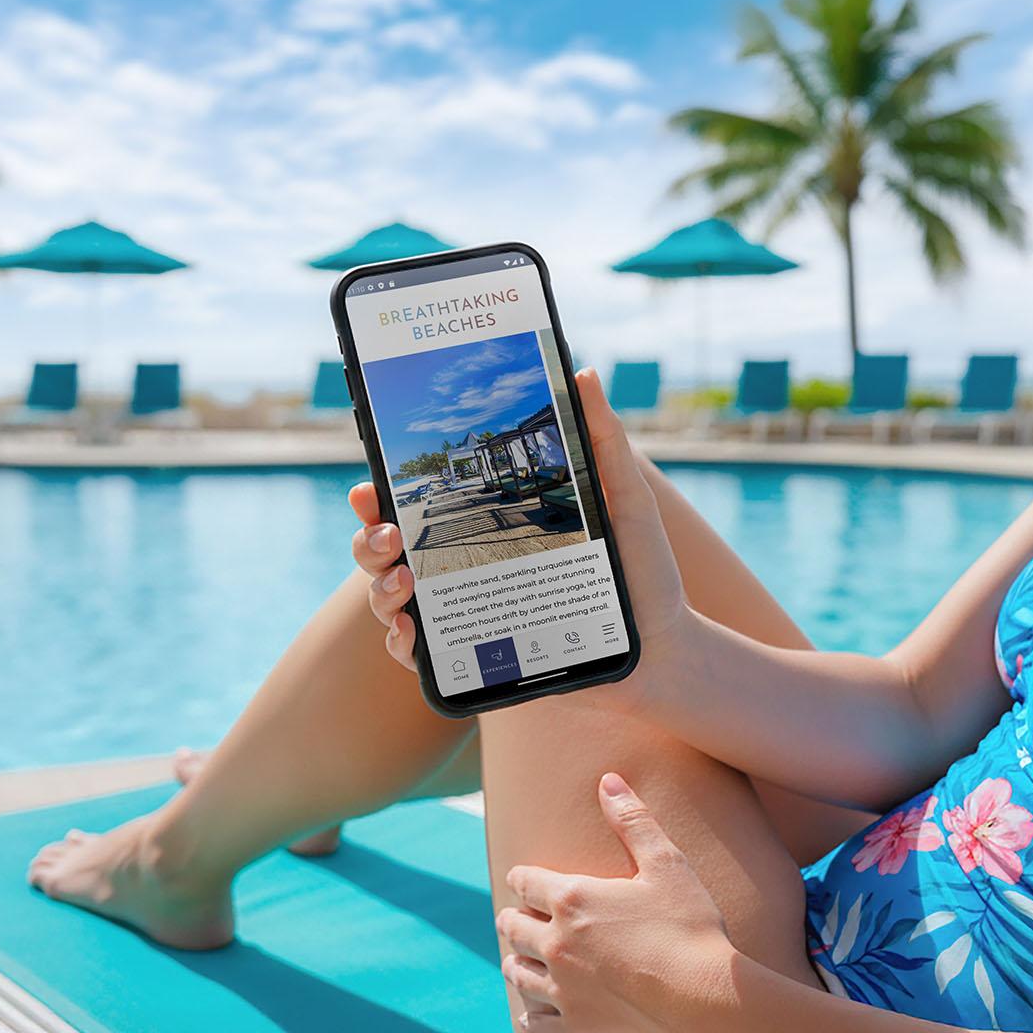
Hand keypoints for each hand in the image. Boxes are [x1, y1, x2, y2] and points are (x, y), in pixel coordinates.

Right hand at [348, 366, 694, 681]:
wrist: (662, 647)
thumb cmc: (643, 571)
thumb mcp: (625, 498)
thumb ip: (603, 440)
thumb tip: (582, 374)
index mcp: (489, 523)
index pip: (419, 503)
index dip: (383, 491)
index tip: (372, 481)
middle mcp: (466, 566)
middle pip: (387, 547)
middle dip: (369, 538)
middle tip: (390, 534)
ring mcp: (467, 614)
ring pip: (389, 597)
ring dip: (379, 587)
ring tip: (405, 581)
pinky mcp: (476, 658)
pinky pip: (415, 654)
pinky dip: (401, 643)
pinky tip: (411, 633)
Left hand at [494, 772, 737, 1032]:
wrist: (703, 1004)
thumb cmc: (690, 930)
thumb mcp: (666, 866)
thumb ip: (634, 821)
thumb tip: (609, 780)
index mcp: (572, 899)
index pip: (526, 881)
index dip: (523, 878)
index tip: (522, 880)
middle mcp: (555, 942)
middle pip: (513, 927)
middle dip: (512, 919)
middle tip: (513, 919)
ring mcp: (561, 988)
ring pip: (517, 973)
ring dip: (514, 963)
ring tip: (515, 961)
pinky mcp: (573, 1027)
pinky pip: (535, 1021)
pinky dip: (531, 1015)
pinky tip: (533, 1014)